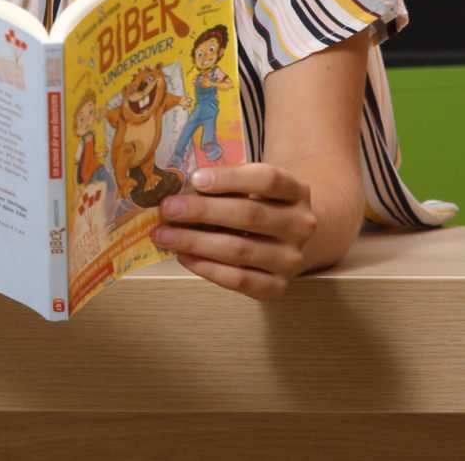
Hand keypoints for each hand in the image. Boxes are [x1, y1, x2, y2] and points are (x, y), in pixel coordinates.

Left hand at [154, 163, 321, 300]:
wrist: (288, 238)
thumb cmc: (260, 204)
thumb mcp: (253, 186)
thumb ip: (226, 183)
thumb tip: (177, 188)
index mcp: (296, 191)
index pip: (267, 180)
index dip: (230, 178)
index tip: (195, 179)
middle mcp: (300, 225)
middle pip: (249, 215)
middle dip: (202, 211)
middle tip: (168, 208)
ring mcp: (291, 259)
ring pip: (239, 250)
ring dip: (195, 242)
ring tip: (164, 235)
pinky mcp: (277, 286)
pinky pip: (239, 279)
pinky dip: (207, 268)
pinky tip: (184, 257)